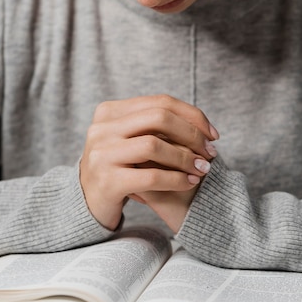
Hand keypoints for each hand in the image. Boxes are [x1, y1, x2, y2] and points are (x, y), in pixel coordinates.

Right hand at [79, 95, 218, 230]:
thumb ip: (153, 125)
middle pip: (159, 118)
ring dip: (186, 157)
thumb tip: (198, 121)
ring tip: (203, 168)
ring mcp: (102, 154)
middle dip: (192, 134)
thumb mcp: (129, 138)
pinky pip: (151, 176)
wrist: (88, 199)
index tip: (213, 134)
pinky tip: (190, 182)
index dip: (192, 115)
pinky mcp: (107, 181)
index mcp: (109, 111)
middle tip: (211, 152)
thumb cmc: (119, 166)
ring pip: (154, 145)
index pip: (160, 102)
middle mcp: (101, 129)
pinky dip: (176, 178)